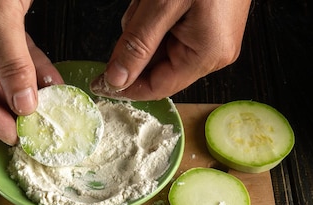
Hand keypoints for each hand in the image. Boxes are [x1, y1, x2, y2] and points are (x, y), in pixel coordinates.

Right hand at [0, 0, 63, 144]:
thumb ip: (11, 61)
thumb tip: (25, 104)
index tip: (12, 136)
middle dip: (10, 107)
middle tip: (33, 131)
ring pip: (4, 72)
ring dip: (27, 92)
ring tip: (48, 114)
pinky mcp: (2, 23)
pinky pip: (20, 55)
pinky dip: (37, 71)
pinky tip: (53, 87)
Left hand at [91, 0, 250, 99]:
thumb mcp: (163, 4)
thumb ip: (137, 44)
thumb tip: (116, 80)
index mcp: (207, 55)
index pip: (158, 87)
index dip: (125, 87)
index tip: (98, 82)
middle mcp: (214, 52)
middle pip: (157, 66)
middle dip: (138, 41)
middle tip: (139, 10)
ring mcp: (213, 38)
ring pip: (161, 46)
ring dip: (146, 23)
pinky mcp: (209, 24)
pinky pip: (171, 30)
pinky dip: (157, 15)